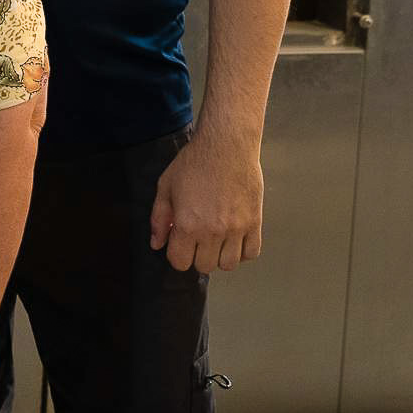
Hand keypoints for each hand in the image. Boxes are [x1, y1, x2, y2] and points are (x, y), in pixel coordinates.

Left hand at [150, 127, 263, 272]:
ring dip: (220, 255)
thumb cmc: (193, 164)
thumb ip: (159, 218)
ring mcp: (236, 229)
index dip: (177, 254)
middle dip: (197, 255)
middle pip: (204, 266)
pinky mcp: (255, 223)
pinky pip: (251, 253)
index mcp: (187, 225)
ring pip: (229, 264)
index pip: (180, 263)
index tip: (179, 243)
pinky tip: (234, 238)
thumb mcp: (165, 187)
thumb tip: (157, 244)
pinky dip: (242, 251)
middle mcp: (212, 232)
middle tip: (197, 238)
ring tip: (216, 238)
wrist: (226, 146)